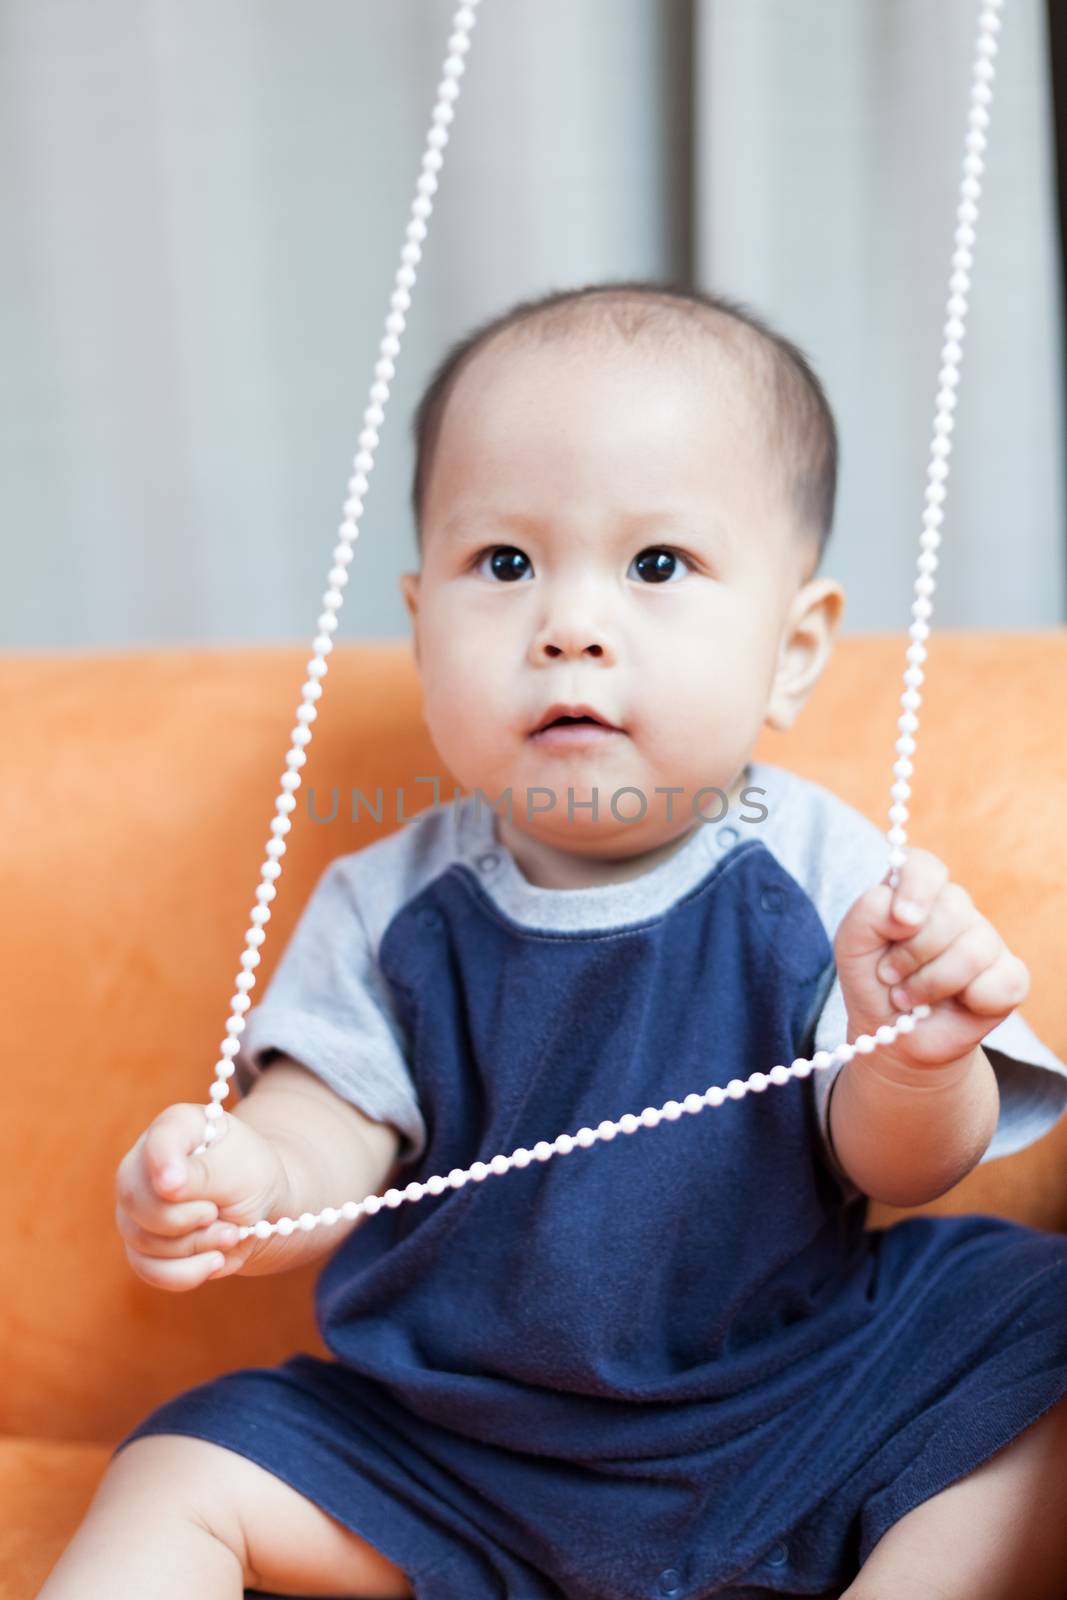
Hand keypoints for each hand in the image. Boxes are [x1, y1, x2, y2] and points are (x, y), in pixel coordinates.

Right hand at [115, 1104, 290, 1290]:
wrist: (259, 1212)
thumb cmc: (251, 1177)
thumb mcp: (243, 1168)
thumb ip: (205, 1173)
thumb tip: (165, 1184)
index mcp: (176, 1126)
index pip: (160, 1140)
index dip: (164, 1164)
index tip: (176, 1185)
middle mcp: (143, 1163)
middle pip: (139, 1199)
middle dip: (188, 1218)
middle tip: (220, 1214)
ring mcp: (135, 1206)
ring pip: (145, 1239)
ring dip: (196, 1245)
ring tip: (228, 1232)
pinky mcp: (139, 1244)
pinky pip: (149, 1269)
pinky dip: (188, 1271)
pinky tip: (214, 1259)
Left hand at [833, 846, 1029, 1071]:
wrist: (891, 1036)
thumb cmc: (872, 982)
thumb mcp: (852, 944)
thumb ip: (868, 913)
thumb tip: (907, 913)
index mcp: (914, 891)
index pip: (924, 866)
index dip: (917, 887)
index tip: (901, 920)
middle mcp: (954, 909)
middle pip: (953, 908)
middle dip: (913, 953)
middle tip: (889, 975)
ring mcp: (986, 940)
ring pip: (972, 950)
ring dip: (930, 984)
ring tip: (909, 997)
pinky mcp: (1009, 976)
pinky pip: (1000, 983)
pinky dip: (969, 1002)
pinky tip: (955, 1004)